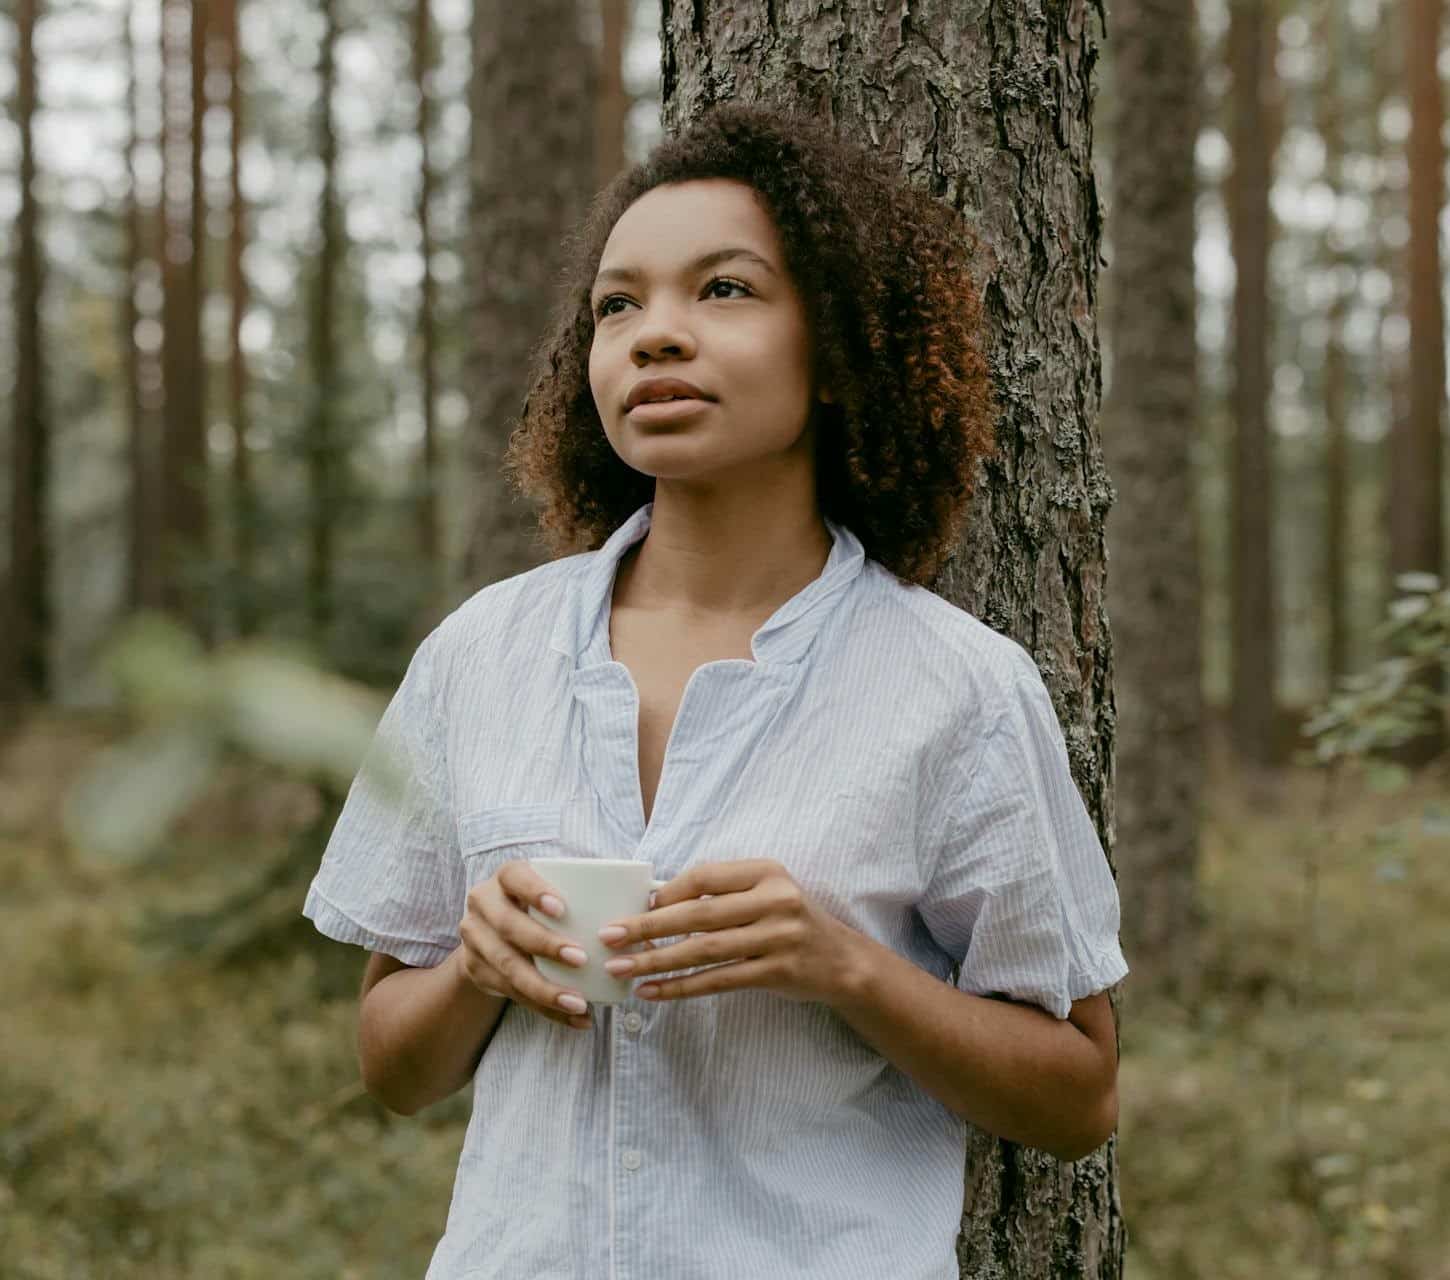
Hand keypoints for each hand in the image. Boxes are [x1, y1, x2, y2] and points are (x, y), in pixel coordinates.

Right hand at [456, 859, 596, 1029]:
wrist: (490, 934)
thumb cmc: (540, 908)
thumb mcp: (553, 893)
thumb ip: (588, 899)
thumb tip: (646, 914)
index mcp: (506, 878)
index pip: (515, 877)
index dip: (535, 891)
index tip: (562, 908)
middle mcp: (484, 903)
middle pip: (509, 925)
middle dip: (544, 944)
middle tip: (580, 959)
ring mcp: (475, 939)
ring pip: (508, 966)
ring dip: (544, 988)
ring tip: (578, 1002)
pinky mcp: (476, 970)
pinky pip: (512, 994)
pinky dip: (545, 1009)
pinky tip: (574, 1017)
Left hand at [596, 859, 864, 1005]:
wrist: (840, 960)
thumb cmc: (789, 921)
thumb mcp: (765, 892)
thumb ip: (722, 893)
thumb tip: (657, 901)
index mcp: (766, 872)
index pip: (706, 877)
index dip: (668, 892)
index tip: (637, 907)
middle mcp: (775, 901)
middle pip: (698, 915)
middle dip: (647, 927)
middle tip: (608, 936)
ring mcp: (777, 938)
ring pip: (703, 950)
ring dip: (656, 961)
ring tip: (621, 968)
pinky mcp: (777, 972)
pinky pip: (717, 980)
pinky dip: (680, 987)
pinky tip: (652, 991)